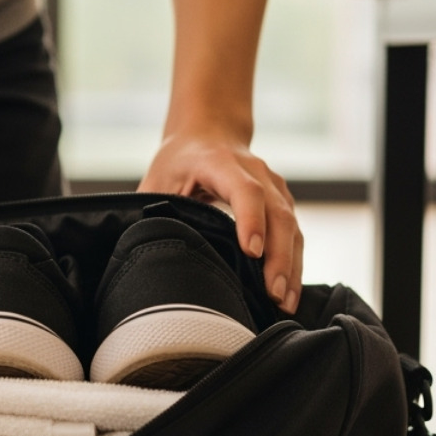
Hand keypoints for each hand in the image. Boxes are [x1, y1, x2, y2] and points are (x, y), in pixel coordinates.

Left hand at [139, 131, 302, 313]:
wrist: (209, 133)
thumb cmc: (179, 161)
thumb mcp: (158, 180)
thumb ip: (152, 212)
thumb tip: (141, 254)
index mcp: (220, 163)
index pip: (245, 190)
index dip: (251, 219)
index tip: (252, 252)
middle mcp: (255, 172)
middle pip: (277, 213)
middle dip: (278, 257)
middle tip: (273, 294)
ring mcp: (274, 186)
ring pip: (292, 226)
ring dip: (291, 265)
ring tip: (284, 302)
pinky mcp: (282, 201)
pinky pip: (294, 233)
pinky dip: (294, 262)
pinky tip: (289, 290)